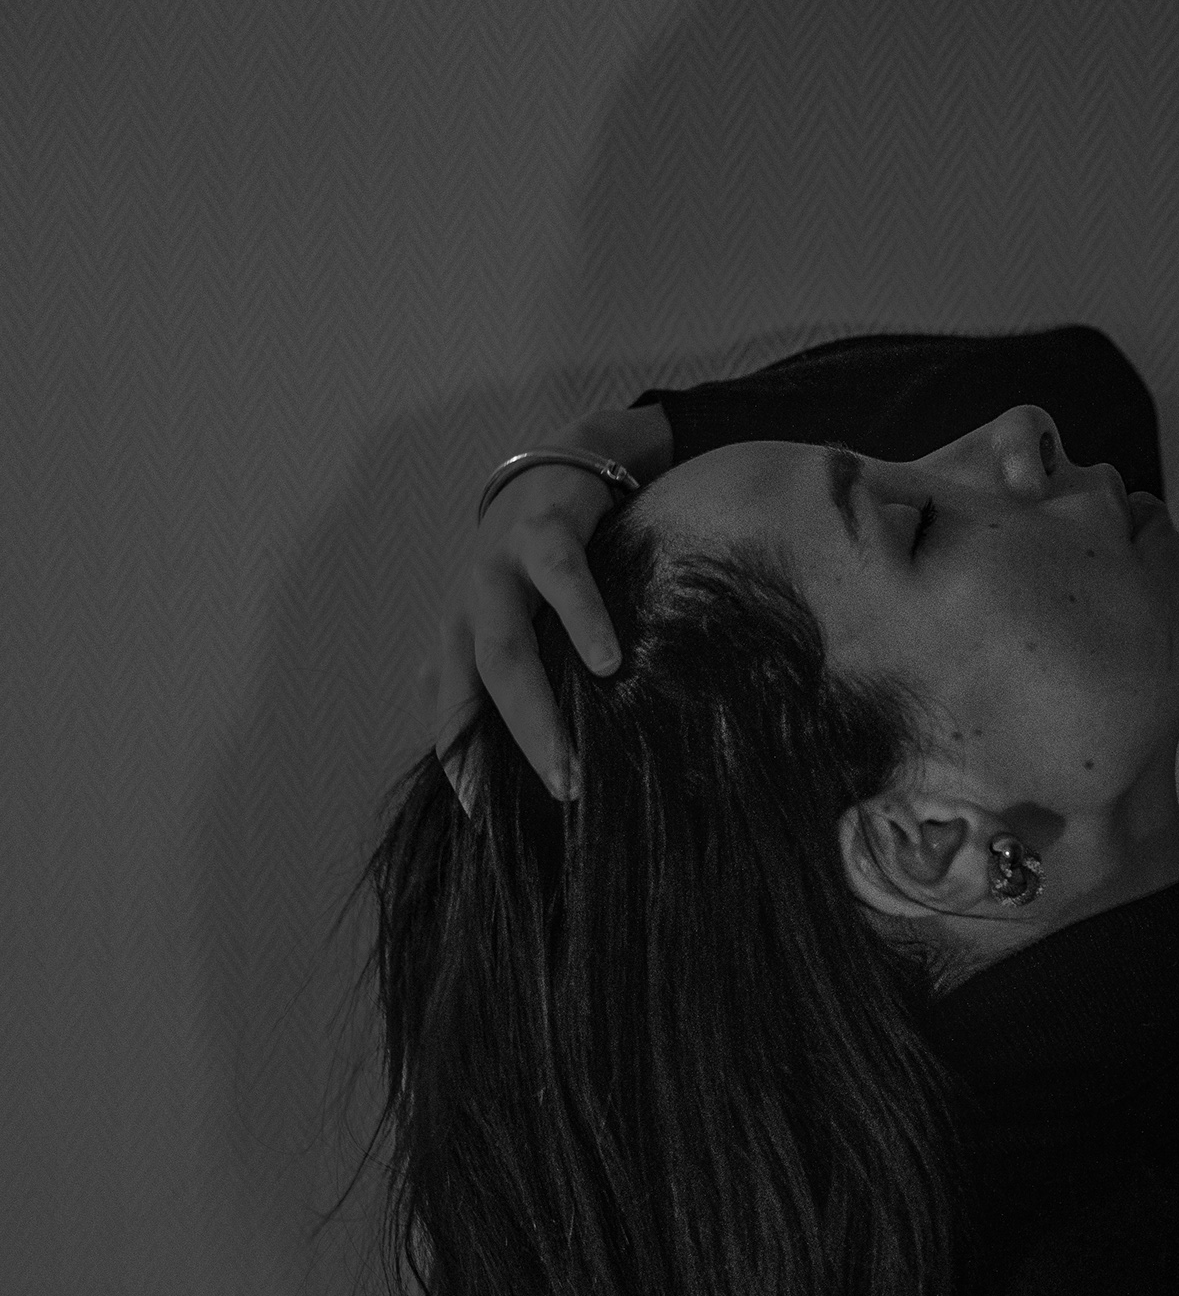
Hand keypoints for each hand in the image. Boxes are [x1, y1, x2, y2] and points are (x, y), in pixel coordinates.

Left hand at [425, 402, 673, 807]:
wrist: (562, 466)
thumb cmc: (544, 566)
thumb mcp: (523, 626)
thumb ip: (515, 689)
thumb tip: (538, 773)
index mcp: (459, 641)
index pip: (451, 720)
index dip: (467, 773)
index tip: (493, 829)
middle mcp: (467, 609)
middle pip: (477, 692)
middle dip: (516, 751)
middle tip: (561, 799)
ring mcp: (498, 567)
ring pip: (505, 648)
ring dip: (536, 711)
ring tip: (572, 764)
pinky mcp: (542, 528)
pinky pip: (559, 575)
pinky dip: (582, 618)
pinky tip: (609, 660)